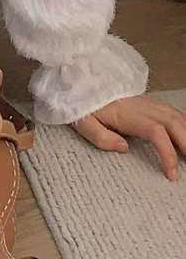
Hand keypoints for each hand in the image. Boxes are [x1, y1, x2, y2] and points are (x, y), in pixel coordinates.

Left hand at [71, 94, 185, 181]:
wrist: (83, 85)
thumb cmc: (84, 107)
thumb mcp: (84, 124)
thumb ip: (101, 137)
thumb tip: (124, 148)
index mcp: (128, 114)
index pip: (156, 132)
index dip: (167, 152)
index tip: (171, 173)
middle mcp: (142, 107)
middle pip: (173, 122)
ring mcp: (147, 103)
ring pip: (176, 116)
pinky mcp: (149, 103)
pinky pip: (172, 112)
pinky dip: (183, 123)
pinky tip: (185, 134)